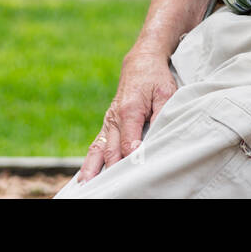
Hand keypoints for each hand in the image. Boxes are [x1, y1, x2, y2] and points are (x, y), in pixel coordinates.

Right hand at [75, 46, 176, 183]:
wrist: (141, 62)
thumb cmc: (156, 78)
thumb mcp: (165, 93)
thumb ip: (160, 115)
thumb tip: (154, 138)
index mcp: (129, 111)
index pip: (128, 143)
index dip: (131, 160)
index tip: (134, 174)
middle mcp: (114, 118)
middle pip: (111, 151)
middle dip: (111, 171)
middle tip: (112, 189)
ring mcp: (108, 121)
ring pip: (98, 150)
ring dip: (93, 169)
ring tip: (87, 187)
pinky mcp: (107, 124)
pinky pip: (96, 145)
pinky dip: (90, 161)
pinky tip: (85, 176)